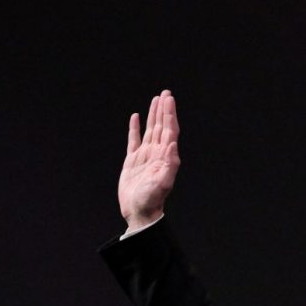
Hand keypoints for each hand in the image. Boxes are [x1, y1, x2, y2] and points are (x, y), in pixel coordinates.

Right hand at [118, 89, 180, 230]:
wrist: (139, 212)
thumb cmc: (151, 200)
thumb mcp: (163, 183)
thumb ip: (170, 163)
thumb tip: (173, 143)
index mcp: (165, 157)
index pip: (169, 130)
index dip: (169, 114)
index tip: (169, 99)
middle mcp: (156, 154)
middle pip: (161, 126)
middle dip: (164, 110)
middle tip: (165, 93)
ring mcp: (145, 156)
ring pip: (150, 130)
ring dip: (153, 115)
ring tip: (155, 100)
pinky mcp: (133, 161)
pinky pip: (134, 140)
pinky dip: (135, 128)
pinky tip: (136, 118)